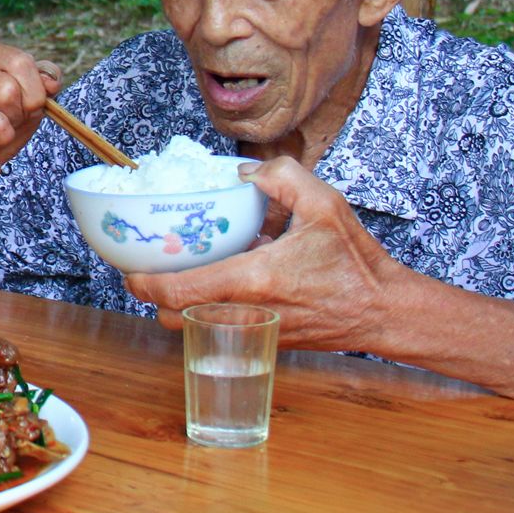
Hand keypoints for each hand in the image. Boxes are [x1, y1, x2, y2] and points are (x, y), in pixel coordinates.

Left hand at [123, 157, 412, 350]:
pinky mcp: (264, 341)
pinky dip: (207, 311)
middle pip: (174, 318)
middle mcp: (247, 312)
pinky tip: (219, 283)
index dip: (145, 283)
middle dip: (153, 297)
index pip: (180, 292)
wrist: (383, 311)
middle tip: (147, 269)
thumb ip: (282, 177)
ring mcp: (254, 331)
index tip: (129, 270)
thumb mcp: (324, 205)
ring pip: (193, 329)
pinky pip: (219, 329)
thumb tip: (244, 171)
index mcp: (254, 279)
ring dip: (178, 306)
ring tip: (177, 275)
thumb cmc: (355, 262)